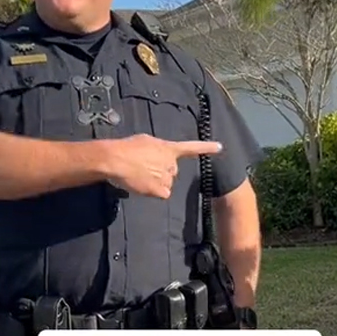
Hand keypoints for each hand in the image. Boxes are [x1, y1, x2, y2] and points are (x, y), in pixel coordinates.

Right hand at [103, 134, 222, 198]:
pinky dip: (155, 192)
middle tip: (144, 167)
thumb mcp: (145, 141)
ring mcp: (167, 178)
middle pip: (171, 171)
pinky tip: (144, 185)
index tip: (220, 147)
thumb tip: (155, 158)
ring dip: (156, 181)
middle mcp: (172, 164)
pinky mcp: (161, 190)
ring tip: (140, 175)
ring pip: (166, 183)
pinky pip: (162, 193)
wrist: (116, 159)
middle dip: (161, 170)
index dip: (206, 148)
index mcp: (168, 148)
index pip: (192, 148)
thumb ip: (156, 149)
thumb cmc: (127, 148)